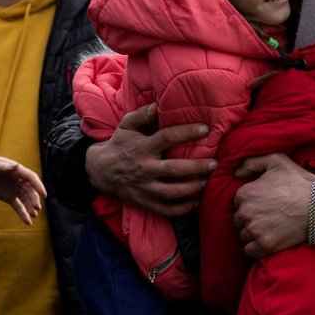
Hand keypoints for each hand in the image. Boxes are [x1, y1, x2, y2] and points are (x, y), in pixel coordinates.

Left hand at [0, 156, 45, 224]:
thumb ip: (3, 167)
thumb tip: (17, 166)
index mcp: (16, 170)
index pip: (31, 178)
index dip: (38, 185)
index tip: (44, 194)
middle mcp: (18, 180)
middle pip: (30, 190)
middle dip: (34, 199)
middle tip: (37, 208)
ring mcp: (14, 189)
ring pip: (25, 199)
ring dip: (30, 207)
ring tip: (34, 216)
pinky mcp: (8, 197)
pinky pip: (18, 206)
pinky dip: (23, 213)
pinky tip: (28, 221)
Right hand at [85, 103, 214, 217]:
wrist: (101, 170)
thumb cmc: (121, 144)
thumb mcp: (127, 125)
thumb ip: (142, 115)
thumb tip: (158, 104)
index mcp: (142, 147)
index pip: (166, 138)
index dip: (186, 132)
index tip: (206, 129)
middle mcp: (144, 169)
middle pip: (173, 169)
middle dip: (196, 167)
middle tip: (214, 164)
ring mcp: (144, 188)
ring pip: (171, 193)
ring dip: (192, 189)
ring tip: (207, 181)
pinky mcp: (144, 203)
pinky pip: (165, 210)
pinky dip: (182, 209)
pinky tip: (196, 202)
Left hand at [233, 154, 314, 257]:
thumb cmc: (298, 181)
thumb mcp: (276, 160)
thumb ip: (252, 162)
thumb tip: (237, 172)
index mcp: (245, 193)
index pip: (237, 202)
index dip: (250, 202)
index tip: (262, 203)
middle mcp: (246, 212)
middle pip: (239, 219)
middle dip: (250, 218)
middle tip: (266, 215)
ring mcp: (255, 230)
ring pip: (244, 235)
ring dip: (252, 233)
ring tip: (269, 227)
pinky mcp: (265, 245)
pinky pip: (250, 250)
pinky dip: (256, 247)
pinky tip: (267, 239)